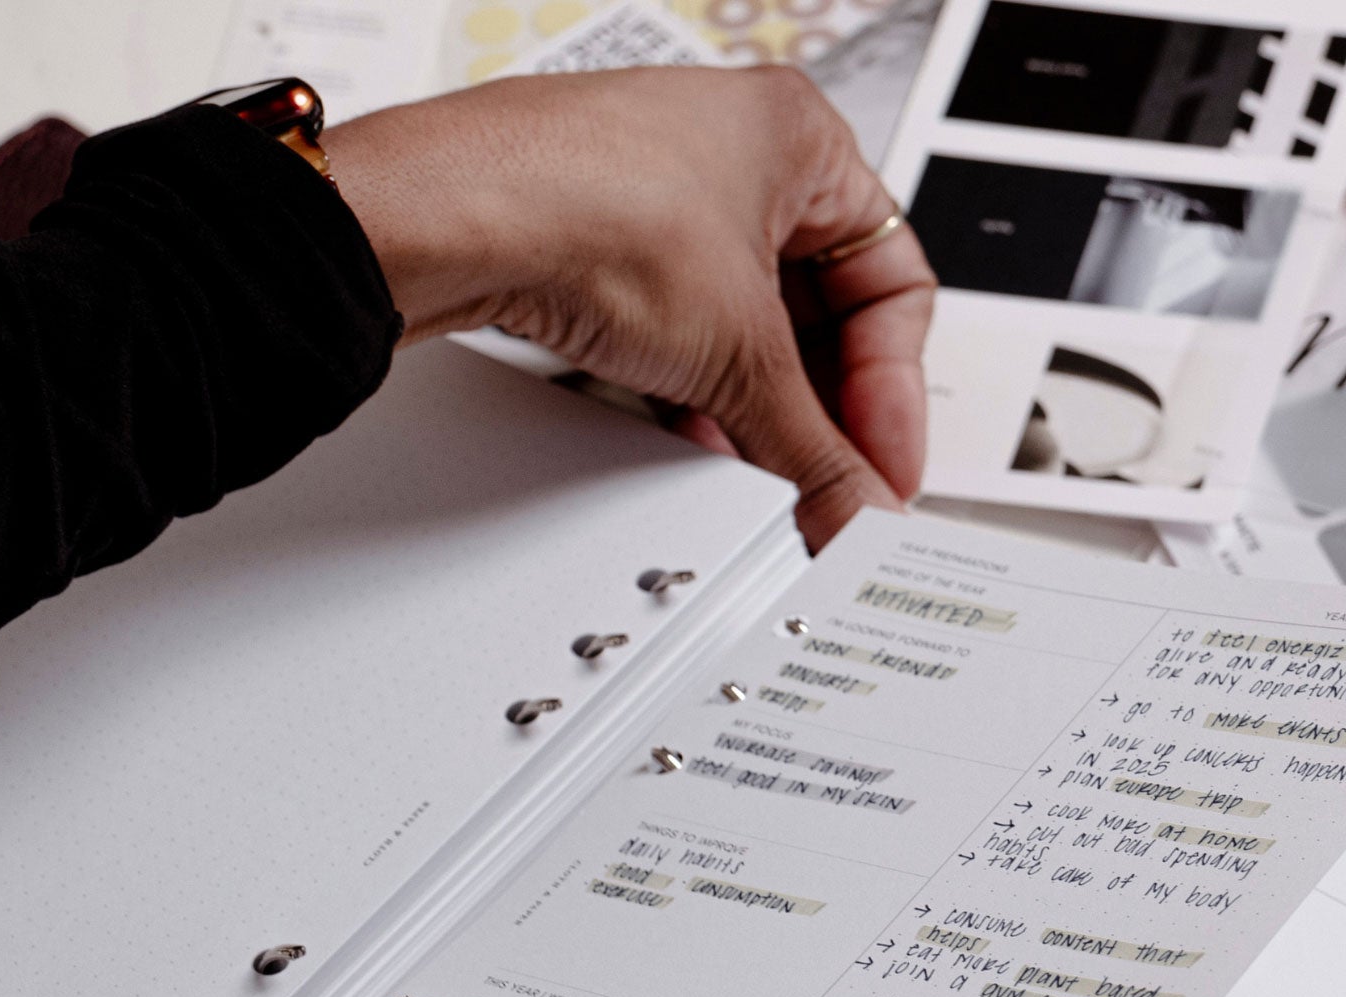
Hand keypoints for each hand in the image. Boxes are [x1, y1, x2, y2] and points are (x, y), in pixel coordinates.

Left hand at [327, 69, 934, 547]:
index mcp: (802, 137)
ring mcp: (667, 199)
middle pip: (825, 314)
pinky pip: (687, 334)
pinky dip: (703, 393)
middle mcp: (736, 155)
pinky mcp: (607, 248)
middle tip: (834, 482)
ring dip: (765, 408)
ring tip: (768, 469)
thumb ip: (817, 453)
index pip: (895, 285)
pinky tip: (701, 441)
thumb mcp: (741, 357)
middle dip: (829, 408)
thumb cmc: (588, 206)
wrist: (448, 216)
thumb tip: (860, 510)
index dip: (897, 392)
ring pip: (752, 329)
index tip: (884, 468)